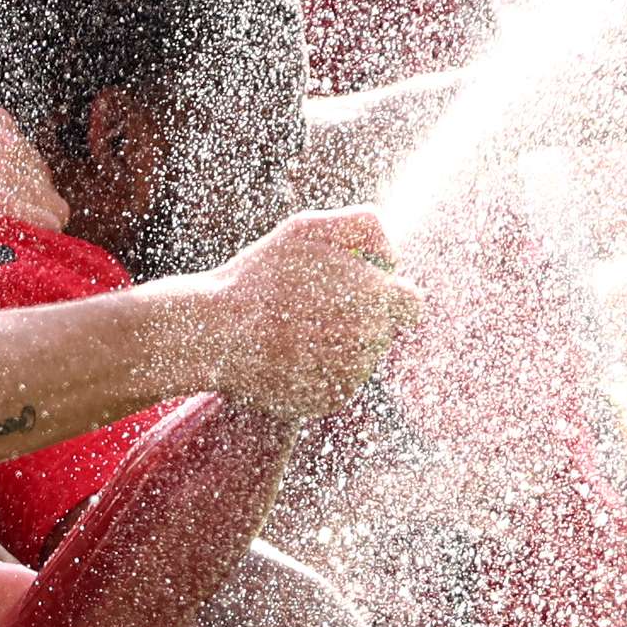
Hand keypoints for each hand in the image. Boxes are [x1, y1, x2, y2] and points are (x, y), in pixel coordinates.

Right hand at [196, 208, 419, 418]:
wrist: (216, 332)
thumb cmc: (261, 276)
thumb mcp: (308, 227)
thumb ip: (362, 226)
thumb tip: (392, 255)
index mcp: (376, 297)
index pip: (410, 301)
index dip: (385, 291)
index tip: (355, 288)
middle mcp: (371, 341)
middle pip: (383, 329)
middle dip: (360, 316)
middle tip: (315, 307)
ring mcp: (352, 375)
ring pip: (362, 356)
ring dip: (341, 343)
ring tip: (296, 329)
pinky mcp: (330, 400)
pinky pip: (340, 382)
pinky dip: (321, 370)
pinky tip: (290, 354)